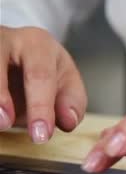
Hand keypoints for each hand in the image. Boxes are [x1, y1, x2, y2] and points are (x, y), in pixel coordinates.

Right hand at [0, 26, 86, 141]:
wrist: (16, 53)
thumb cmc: (44, 72)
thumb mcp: (65, 83)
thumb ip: (71, 103)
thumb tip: (68, 121)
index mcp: (38, 44)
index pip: (40, 76)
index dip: (40, 107)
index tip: (41, 135)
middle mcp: (5, 38)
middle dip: (0, 99)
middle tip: (5, 125)